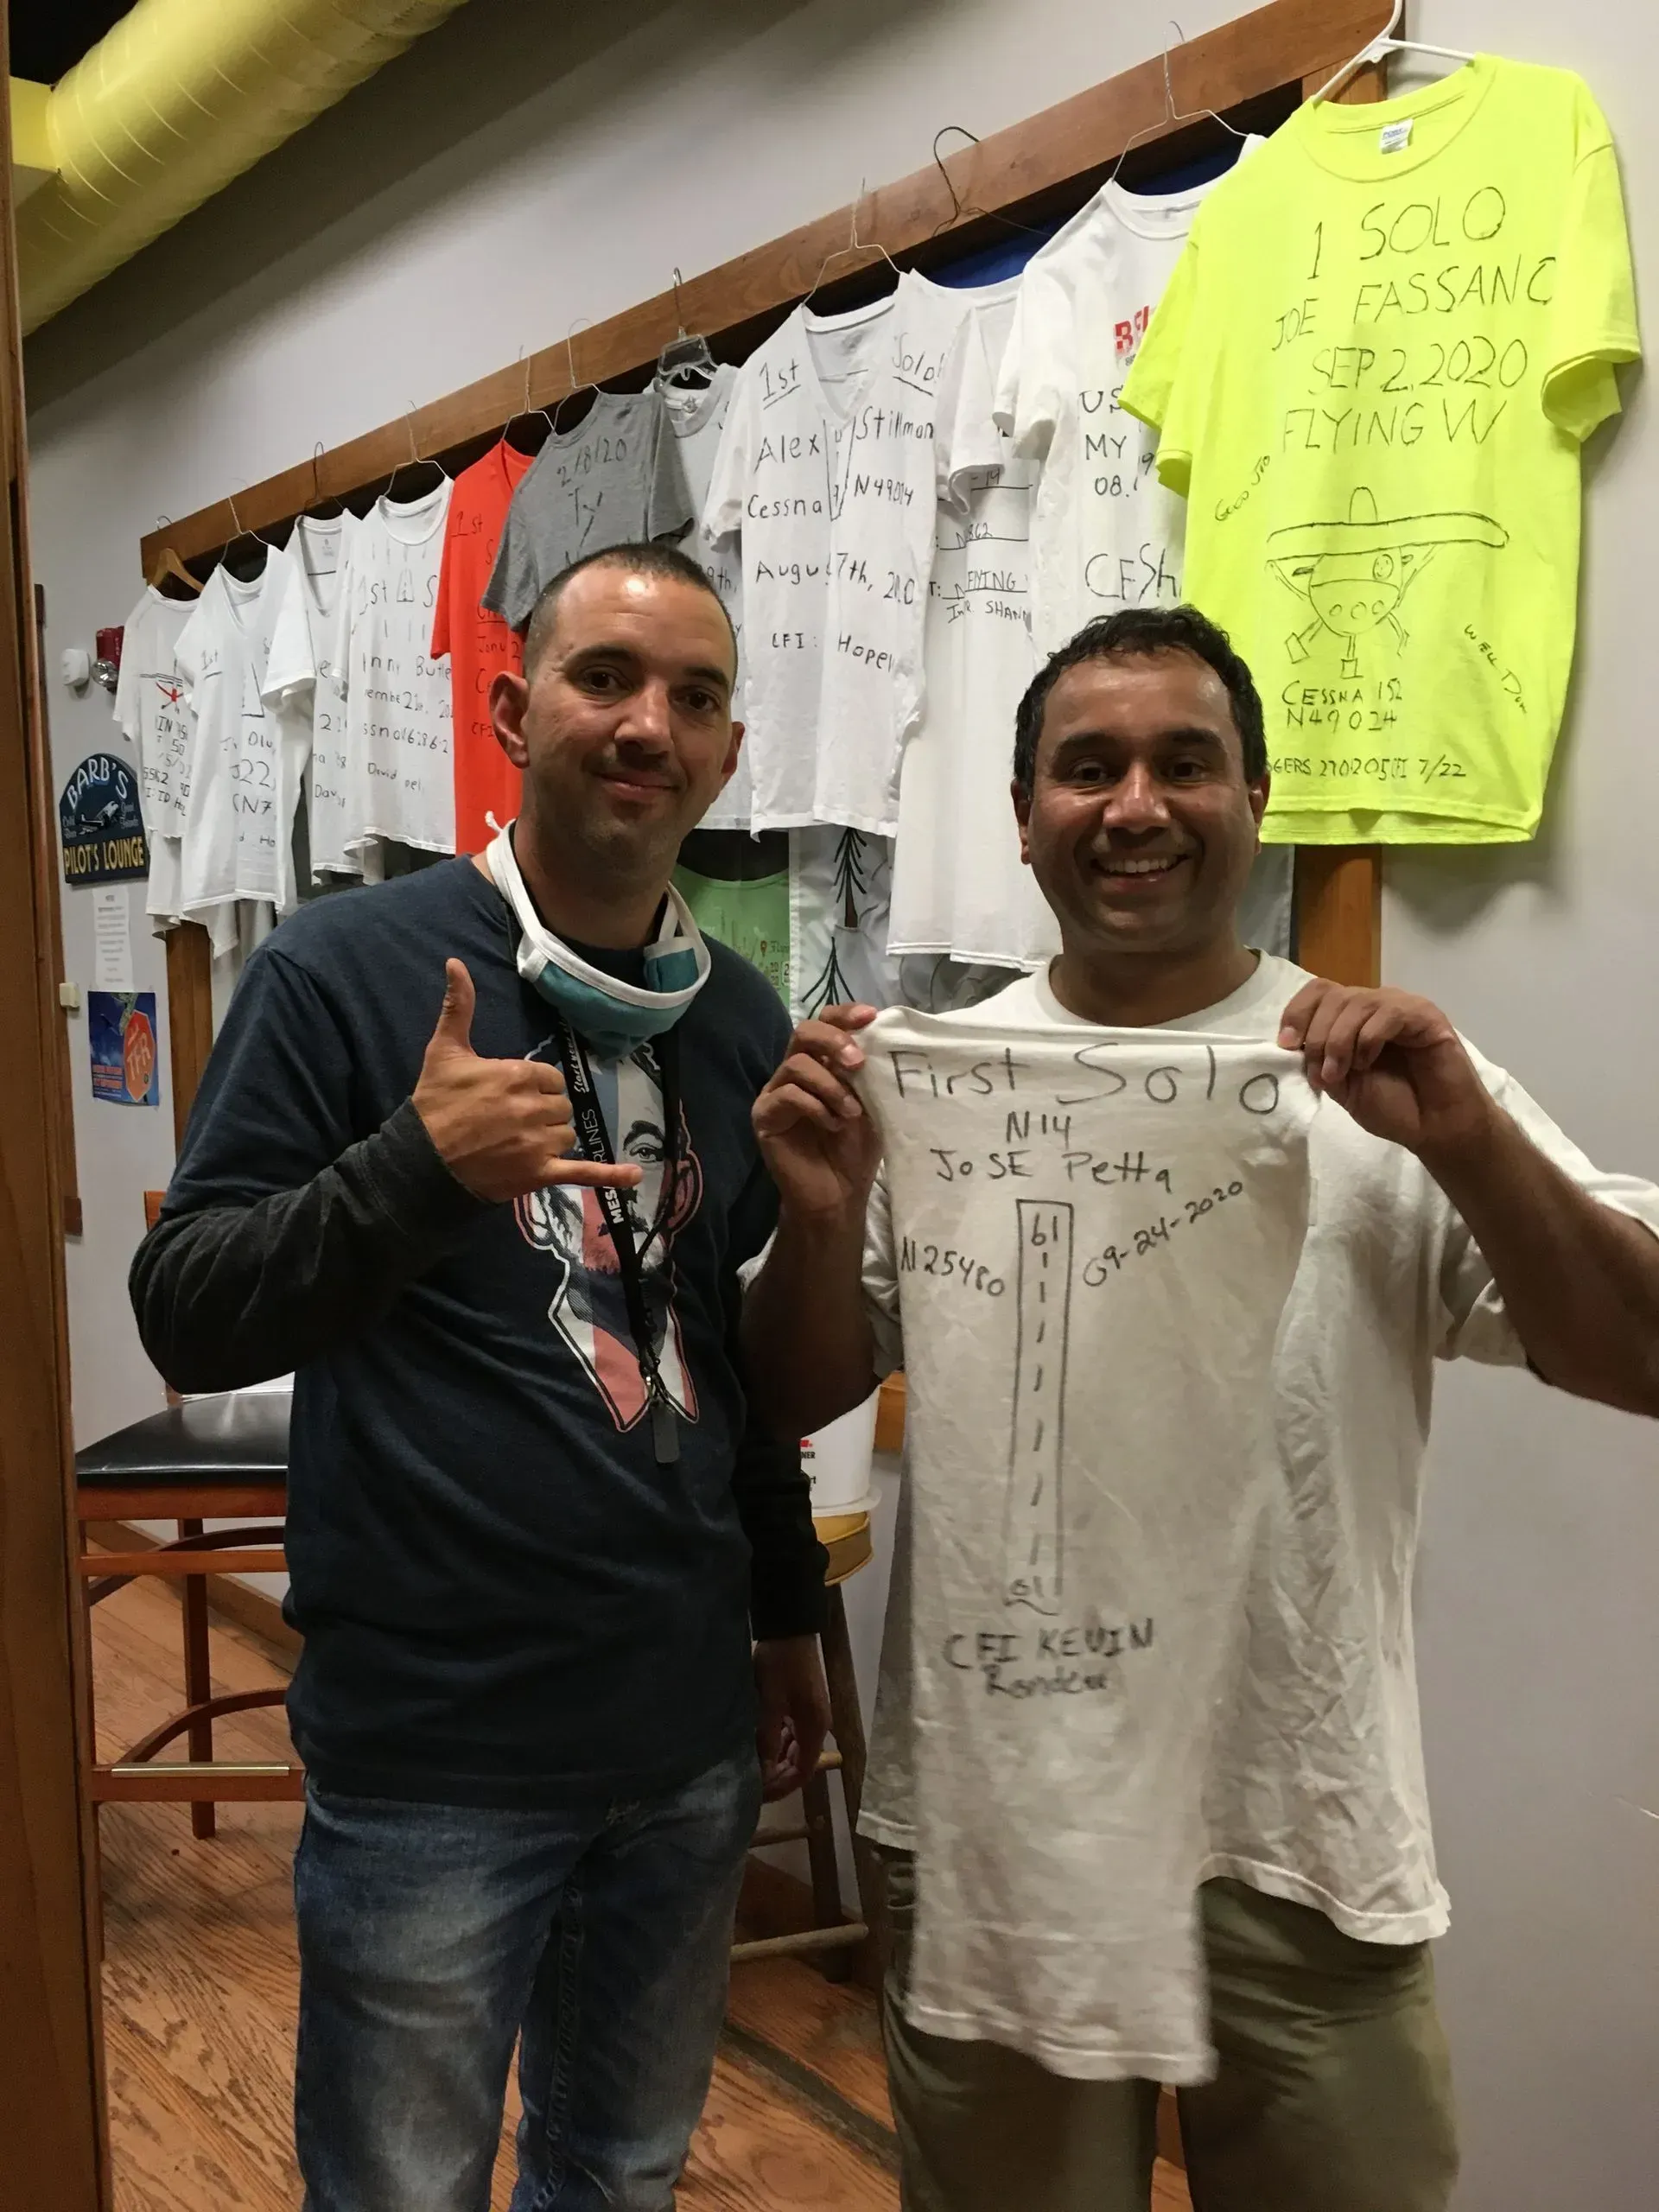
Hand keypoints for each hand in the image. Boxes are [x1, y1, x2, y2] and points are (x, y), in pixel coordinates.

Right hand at [412, 961, 644, 1203]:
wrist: (420, 1161)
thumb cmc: (434, 1104)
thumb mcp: (444, 1051)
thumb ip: (459, 1007)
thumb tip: (456, 963)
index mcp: (518, 1076)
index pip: (551, 1079)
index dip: (536, 1087)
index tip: (513, 1096)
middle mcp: (533, 1108)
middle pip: (561, 1107)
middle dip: (543, 1112)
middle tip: (511, 1121)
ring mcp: (538, 1143)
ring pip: (567, 1135)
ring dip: (551, 1138)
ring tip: (517, 1144)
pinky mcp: (539, 1174)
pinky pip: (583, 1172)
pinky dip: (609, 1175)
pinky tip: (634, 1175)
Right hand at [753, 1005, 882, 1222]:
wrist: (839, 1195)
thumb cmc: (856, 1150)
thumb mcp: (872, 1104)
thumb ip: (868, 1073)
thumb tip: (878, 1039)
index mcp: (822, 1063)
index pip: (825, 1023)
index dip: (845, 1014)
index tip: (870, 1016)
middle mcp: (795, 1071)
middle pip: (804, 1031)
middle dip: (834, 1040)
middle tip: (857, 1063)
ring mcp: (776, 1092)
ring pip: (797, 1064)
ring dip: (831, 1085)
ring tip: (850, 1112)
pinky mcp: (764, 1116)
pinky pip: (787, 1095)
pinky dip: (815, 1107)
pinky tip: (831, 1126)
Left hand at [754, 1635, 831, 1801]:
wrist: (790, 1627)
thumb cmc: (780, 1664)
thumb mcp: (770, 1701)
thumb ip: (767, 1736)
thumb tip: (763, 1769)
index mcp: (814, 1726)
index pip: (804, 1770)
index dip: (784, 1786)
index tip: (761, 1794)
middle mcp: (817, 1724)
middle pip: (801, 1761)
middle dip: (778, 1775)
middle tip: (752, 1783)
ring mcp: (810, 1713)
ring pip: (795, 1747)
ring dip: (776, 1758)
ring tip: (751, 1765)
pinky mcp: (801, 1703)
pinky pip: (791, 1732)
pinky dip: (777, 1742)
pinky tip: (758, 1742)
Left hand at [1278, 980, 1496, 1161]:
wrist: (1434, 1128)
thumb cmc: (1392, 1107)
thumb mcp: (1342, 1086)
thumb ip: (1319, 1061)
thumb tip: (1293, 1043)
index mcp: (1352, 1019)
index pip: (1318, 992)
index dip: (1297, 1013)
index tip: (1287, 1045)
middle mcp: (1375, 1006)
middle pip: (1333, 996)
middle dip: (1317, 1036)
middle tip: (1324, 1073)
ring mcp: (1401, 1007)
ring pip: (1357, 1002)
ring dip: (1339, 1040)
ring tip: (1341, 1073)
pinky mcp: (1426, 1015)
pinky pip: (1388, 1013)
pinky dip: (1369, 1038)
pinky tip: (1368, 1062)